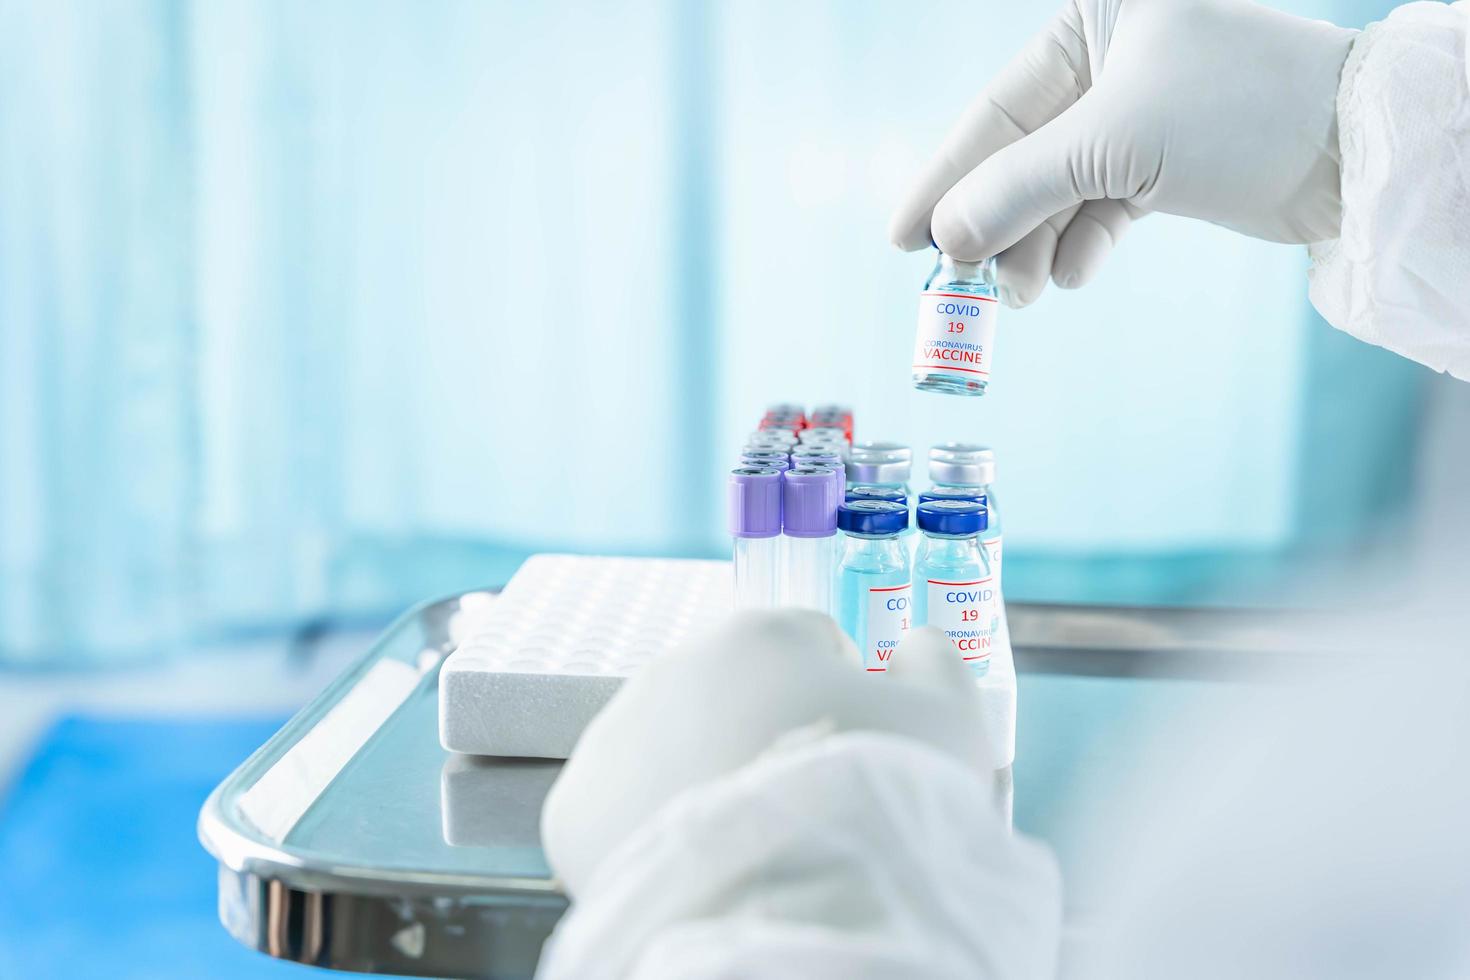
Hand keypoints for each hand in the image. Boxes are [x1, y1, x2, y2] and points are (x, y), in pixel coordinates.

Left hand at [540, 611, 990, 895]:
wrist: (790, 917)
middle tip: (807, 809)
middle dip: (766, 737)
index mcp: (759, 633)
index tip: (856, 756)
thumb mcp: (953, 722)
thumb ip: (935, 663)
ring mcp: (612, 739)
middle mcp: (669, 668)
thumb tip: (915, 644)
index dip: (845, 700)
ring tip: (758, 847)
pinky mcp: (573, 810)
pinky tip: (703, 869)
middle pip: (734, 696)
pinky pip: (623, 813)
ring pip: (672, 750)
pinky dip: (654, 836)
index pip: (808, 644)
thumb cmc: (877, 809)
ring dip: (707, 781)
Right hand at [889, 0, 1355, 306]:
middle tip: (964, 286)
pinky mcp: (1164, 162)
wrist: (1355, 151)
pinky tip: (1071, 275)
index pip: (997, 109)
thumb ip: (1018, 189)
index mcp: (1094, 18)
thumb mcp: (1112, 143)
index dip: (946, 177)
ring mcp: (1137, 113)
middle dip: (996, 224)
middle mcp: (1111, 58)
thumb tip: (945, 238)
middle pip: (1023, 156)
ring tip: (1025, 293)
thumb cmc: (1237, 111)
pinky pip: (1099, 208)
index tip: (904, 238)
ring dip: (1035, 246)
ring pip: (1058, 190)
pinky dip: (1082, 244)